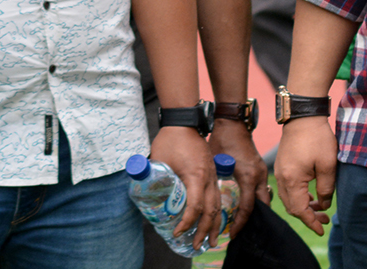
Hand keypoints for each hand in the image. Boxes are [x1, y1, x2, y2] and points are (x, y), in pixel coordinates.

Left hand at [151, 126, 218, 247]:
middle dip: (205, 231)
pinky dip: (216, 211)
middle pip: (212, 210)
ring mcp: (213, 174)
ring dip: (215, 224)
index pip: (195, 206)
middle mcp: (209, 177)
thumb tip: (147, 199)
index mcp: (197, 176)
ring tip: (211, 240)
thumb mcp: (159, 162)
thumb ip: (155, 181)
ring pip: (219, 204)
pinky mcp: (213, 172)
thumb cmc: (171, 140)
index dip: (186, 222)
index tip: (177, 232)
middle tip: (198, 245)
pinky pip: (218, 196)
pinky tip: (213, 220)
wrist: (184, 121)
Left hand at [210, 120, 268, 237]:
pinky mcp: (260, 168)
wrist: (233, 122)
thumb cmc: (222, 140)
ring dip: (255, 211)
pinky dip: (255, 201)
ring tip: (240, 222)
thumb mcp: (214, 163)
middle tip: (236, 232)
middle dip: (251, 221)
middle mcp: (259, 175)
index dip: (239, 223)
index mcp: (249, 176)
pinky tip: (244, 206)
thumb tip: (200, 201)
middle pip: (262, 205)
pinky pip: (261, 189)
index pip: (248, 207)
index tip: (231, 234)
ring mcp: (262, 171)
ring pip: (263, 198)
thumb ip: (212, 182)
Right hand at [274, 116, 336, 235]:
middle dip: (308, 216)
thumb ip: (326, 188)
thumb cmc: (317, 138)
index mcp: (292, 180)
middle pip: (292, 207)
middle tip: (325, 219)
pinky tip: (310, 193)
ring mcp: (279, 172)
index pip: (300, 210)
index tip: (322, 229)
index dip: (311, 222)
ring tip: (320, 207)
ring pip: (289, 199)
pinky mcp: (282, 165)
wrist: (303, 116)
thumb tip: (323, 204)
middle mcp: (281, 179)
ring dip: (303, 205)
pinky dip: (299, 195)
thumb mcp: (328, 164)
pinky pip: (288, 188)